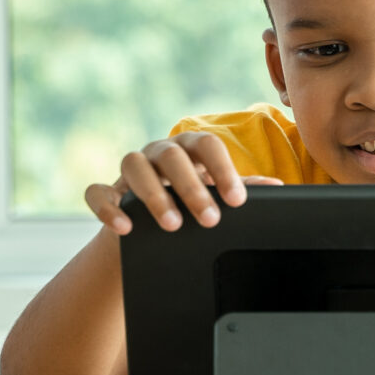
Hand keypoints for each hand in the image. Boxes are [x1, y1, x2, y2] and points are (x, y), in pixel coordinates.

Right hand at [85, 133, 278, 233]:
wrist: (150, 229)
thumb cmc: (190, 204)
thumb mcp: (216, 195)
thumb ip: (241, 189)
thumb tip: (276, 187)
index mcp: (189, 149)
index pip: (207, 146)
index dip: (223, 171)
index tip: (237, 202)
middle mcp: (159, 152)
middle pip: (171, 155)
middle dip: (191, 187)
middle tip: (210, 219)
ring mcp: (129, 170)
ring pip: (133, 164)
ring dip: (153, 194)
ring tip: (172, 224)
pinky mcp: (106, 191)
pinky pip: (98, 191)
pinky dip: (107, 207)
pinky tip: (124, 228)